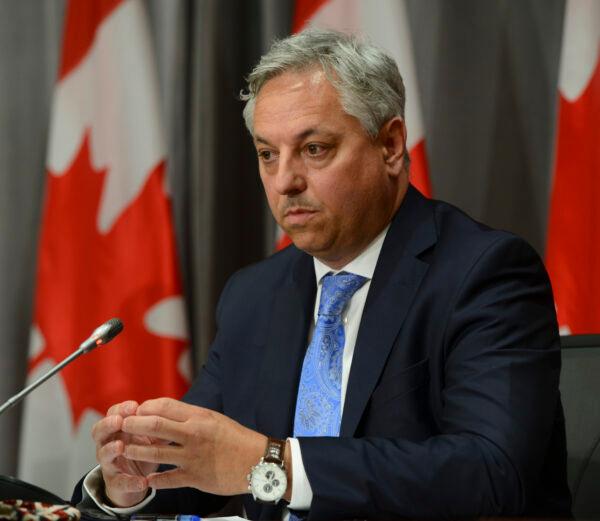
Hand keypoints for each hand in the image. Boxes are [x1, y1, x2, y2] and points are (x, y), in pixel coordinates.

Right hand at [91, 400, 158, 506]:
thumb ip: (155, 424)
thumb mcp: (148, 435)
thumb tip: (171, 412)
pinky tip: (142, 482)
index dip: (121, 409)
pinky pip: (120, 482)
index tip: (134, 406)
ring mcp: (110, 464)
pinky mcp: (115, 483)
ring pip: (103, 455)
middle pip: (99, 431)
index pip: (112, 414)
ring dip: (111, 449)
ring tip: (121, 446)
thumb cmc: (141, 450)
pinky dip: (131, 482)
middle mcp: (108, 444)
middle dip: (107, 424)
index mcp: (116, 429)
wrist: (135, 481)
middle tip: (119, 421)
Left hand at [120, 398, 267, 495]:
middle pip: (155, 426)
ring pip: (156, 452)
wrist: (258, 461)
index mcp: (199, 417)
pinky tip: (146, 479)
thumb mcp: (215, 419)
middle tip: (121, 426)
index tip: (136, 410)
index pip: (165, 406)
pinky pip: (168, 479)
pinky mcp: (195, 477)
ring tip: (124, 450)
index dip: (146, 407)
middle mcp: (194, 434)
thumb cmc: (237, 438)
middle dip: (133, 425)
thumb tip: (166, 415)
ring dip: (136, 450)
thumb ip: (191, 418)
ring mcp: (193, 457)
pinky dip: (154, 480)